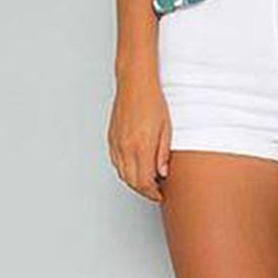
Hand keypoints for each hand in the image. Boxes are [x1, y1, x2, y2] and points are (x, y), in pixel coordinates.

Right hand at [107, 69, 171, 203]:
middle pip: (132, 181)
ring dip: (134, 181)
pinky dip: (125, 169)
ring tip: (148, 179)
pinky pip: (116, 162)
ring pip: (122, 173)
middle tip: (156, 190)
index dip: (152, 193)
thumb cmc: (152, 100)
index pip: (144, 182)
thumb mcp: (167, 128)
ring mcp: (116, 143)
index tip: (160, 194)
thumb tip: (163, 173)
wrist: (135, 83)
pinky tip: (135, 166)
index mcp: (141, 146)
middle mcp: (125, 147)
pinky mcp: (111, 138)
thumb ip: (163, 153)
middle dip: (144, 190)